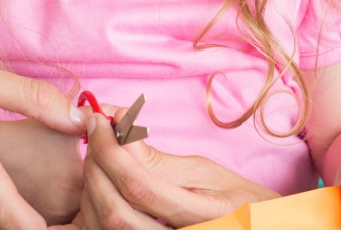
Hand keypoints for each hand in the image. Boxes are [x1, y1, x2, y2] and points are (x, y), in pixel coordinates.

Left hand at [71, 112, 276, 229]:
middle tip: (95, 136)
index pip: (140, 187)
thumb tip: (118, 126)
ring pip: (102, 229)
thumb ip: (158, 159)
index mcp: (204, 217)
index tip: (99, 121)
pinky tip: (95, 189)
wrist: (252, 228)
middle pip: (115, 212)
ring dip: (90, 190)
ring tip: (97, 159)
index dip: (112, 151)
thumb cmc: (234, 199)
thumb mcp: (205, 172)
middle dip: (96, 168)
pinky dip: (89, 214)